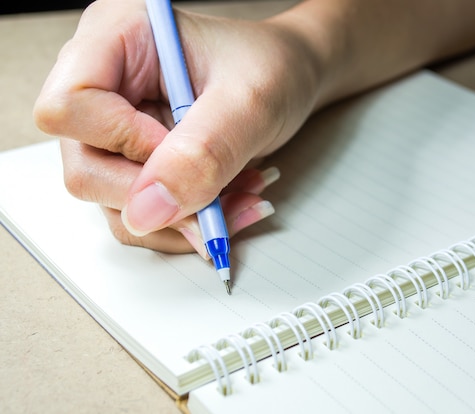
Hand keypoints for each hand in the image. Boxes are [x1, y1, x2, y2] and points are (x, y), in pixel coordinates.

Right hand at [34, 0, 320, 254]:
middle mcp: (105, 86)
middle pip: (86, 167)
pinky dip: (190, 221)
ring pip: (118, 204)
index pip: (69, 107)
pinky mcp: (137, 163)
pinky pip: (146, 216)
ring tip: (241, 195)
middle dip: (160, 199)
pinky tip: (229, 200)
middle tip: (221, 197)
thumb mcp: (251, 101)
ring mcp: (117, 130)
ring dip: (184, 217)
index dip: (123, 143)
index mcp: (115, 38)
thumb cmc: (273, 67)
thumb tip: (148, 211)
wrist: (291, 79)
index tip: (183, 152)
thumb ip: (203, 152)